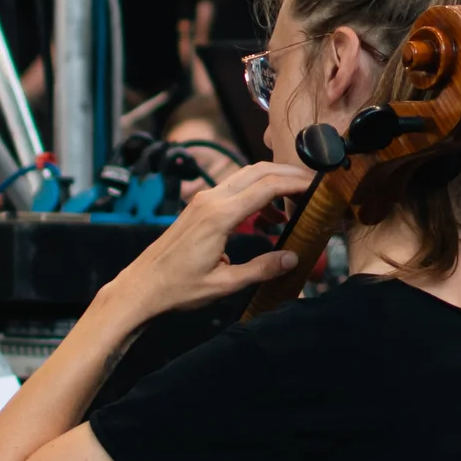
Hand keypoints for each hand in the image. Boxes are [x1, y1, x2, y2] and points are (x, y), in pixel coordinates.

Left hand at [94, 158, 308, 327]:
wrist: (142, 287)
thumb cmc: (177, 288)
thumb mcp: (224, 285)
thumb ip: (261, 269)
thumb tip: (292, 259)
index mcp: (219, 216)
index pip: (267, 186)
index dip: (296, 183)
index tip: (318, 185)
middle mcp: (210, 200)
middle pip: (258, 171)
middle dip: (288, 174)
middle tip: (314, 185)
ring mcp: (203, 200)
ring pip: (246, 177)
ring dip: (272, 183)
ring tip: (293, 207)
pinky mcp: (199, 206)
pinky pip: (233, 189)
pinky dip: (256, 193)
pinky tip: (266, 218)